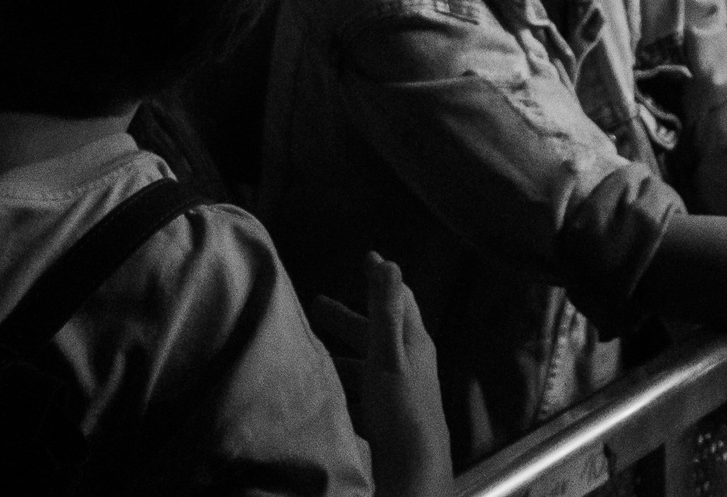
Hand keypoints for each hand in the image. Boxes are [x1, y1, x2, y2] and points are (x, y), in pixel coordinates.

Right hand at [306, 254, 448, 496]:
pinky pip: (361, 394)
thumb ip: (385, 310)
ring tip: (311, 351)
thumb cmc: (400, 407)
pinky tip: (324, 391)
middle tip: (315, 305)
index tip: (365, 258)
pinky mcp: (388, 418)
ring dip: (341, 354)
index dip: (380, 278)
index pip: (399, 299)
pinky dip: (343, 385)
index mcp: (414, 343)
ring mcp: (399, 392)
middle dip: (347, 317)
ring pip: (366, 364)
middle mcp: (410, 363)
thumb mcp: (389, 354)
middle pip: (377, 332)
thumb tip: (387, 263)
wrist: (413, 468)